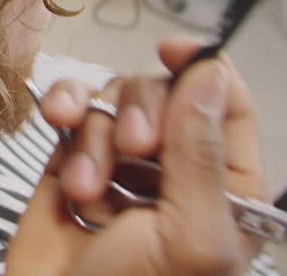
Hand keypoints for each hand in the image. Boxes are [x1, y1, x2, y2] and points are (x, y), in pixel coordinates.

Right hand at [40, 38, 263, 205]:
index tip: (174, 50)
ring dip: (97, 131)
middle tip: (131, 148)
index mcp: (226, 190)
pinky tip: (59, 123)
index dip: (203, 69)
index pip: (227, 105)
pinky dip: (65, 105)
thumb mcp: (190, 237)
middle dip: (140, 114)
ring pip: (115, 97)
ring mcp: (122, 160)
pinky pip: (73, 104)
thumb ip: (201, 155)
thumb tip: (210, 76)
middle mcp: (176, 167)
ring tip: (87, 185)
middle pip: (165, 92)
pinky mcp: (72, 155)